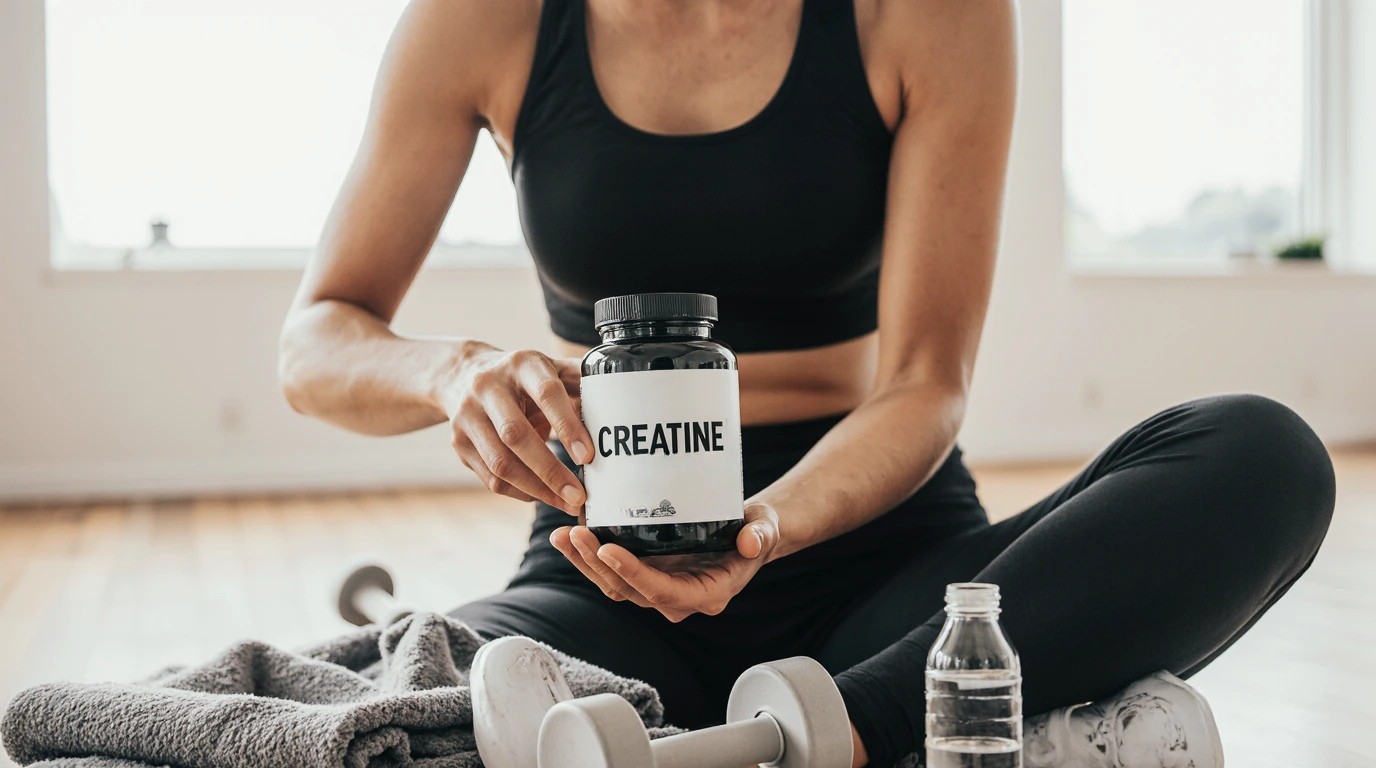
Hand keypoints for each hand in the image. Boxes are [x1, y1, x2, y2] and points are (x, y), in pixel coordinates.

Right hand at [443, 347, 593, 513]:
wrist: (463, 374)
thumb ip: (580, 380)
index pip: (546, 393)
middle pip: (516, 435)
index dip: (567, 425)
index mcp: (521, 364)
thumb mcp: (549, 367)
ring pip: (501, 462)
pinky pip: (491, 477)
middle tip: (578, 496)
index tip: (587, 456)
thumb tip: (618, 395)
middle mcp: (488, 387)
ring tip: (566, 503)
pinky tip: (543, 495)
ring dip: (536, 489)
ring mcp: (468, 415)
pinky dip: (520, 492)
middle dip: (550, 470)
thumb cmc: (522, 377)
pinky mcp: (458, 442)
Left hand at [550, 502, 780, 621]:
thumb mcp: (765, 528)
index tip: (607, 548)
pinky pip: (611, 572)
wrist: (747, 533)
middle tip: (576, 533)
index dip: (632, 573)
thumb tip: (749, 542)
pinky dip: (588, 556)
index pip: (661, 591)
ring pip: (613, 585)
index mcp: (706, 593)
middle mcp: (678, 597)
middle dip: (597, 564)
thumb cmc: (756, 530)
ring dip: (584, 562)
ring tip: (562, 535)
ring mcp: (658, 587)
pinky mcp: (646, 574)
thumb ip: (760, 535)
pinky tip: (569, 537)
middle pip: (628, 590)